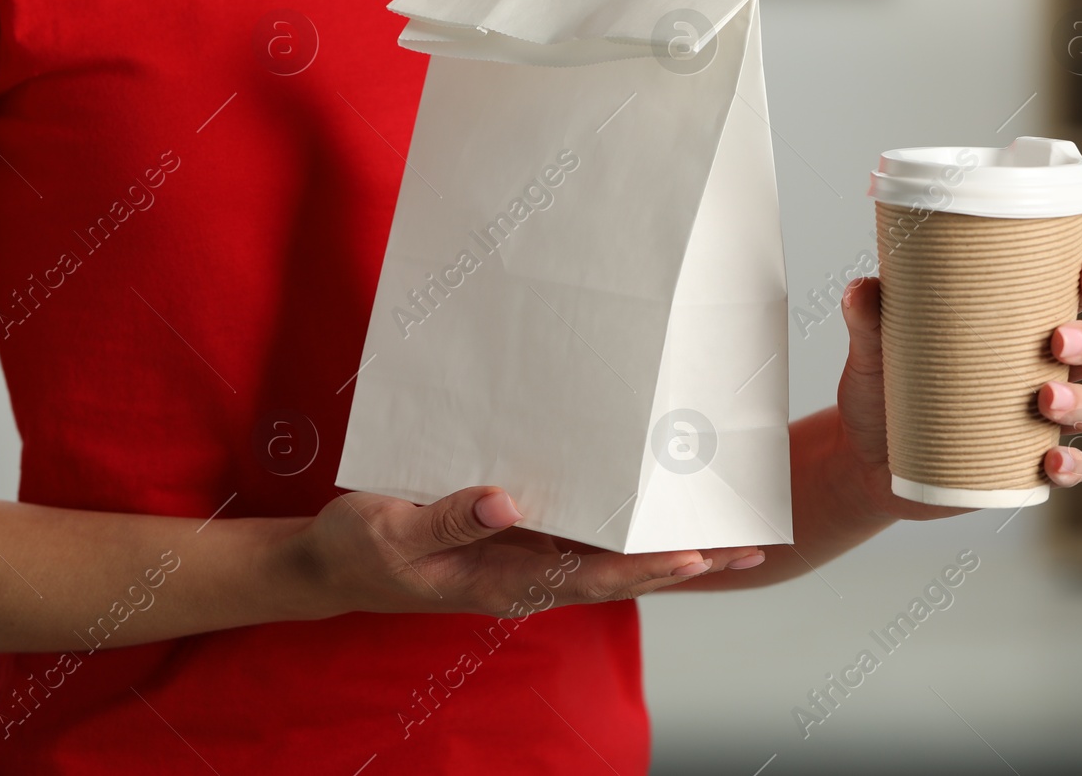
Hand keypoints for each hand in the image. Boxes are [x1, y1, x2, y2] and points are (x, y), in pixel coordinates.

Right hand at [289, 488, 765, 617]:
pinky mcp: (512, 539)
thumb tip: (505, 503)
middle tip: (749, 543)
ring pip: (606, 552)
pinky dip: (621, 521)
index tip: (697, 555)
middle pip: (619, 571)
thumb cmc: (359, 550)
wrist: (332, 565)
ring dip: (664, 541)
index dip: (646, 567)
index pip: (591, 578)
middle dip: (683, 559)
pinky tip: (648, 500)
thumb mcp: (391, 533)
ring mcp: (522, 558)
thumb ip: (446, 519)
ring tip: (723, 522)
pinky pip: (578, 531)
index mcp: (502, 581)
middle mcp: (525, 575)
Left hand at [833, 254, 1081, 520]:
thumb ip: (868, 318)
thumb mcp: (873, 351)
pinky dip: (1071, 466)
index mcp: (1013, 330)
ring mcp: (1037, 421)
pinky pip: (1068, 469)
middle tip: (1058, 341)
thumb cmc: (881, 391)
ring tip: (1046, 399)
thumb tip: (861, 289)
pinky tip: (1052, 461)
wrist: (861, 458)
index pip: (1067, 298)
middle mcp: (1037, 371)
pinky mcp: (1024, 465)